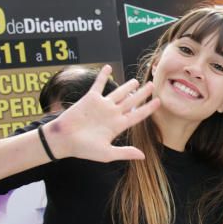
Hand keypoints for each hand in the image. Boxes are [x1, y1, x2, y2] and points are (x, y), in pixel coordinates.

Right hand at [43, 65, 159, 162]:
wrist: (63, 140)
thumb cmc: (83, 149)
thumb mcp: (107, 153)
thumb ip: (125, 152)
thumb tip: (143, 156)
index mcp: (118, 126)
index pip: (137, 115)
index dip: (148, 108)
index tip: (159, 102)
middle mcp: (112, 114)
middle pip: (131, 101)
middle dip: (142, 94)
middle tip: (152, 85)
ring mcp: (102, 105)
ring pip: (118, 92)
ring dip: (127, 85)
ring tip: (136, 80)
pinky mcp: (90, 98)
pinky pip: (98, 84)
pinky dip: (103, 76)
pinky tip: (108, 67)